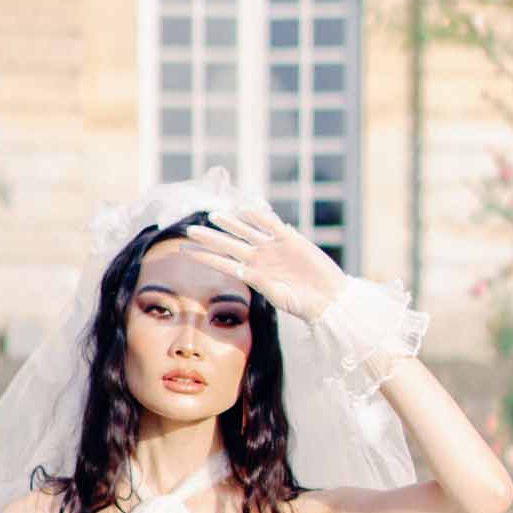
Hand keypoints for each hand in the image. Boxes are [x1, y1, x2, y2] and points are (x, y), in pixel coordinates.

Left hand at [184, 202, 347, 323]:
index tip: (184, 251)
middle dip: (209, 237)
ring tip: (214, 215)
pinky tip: (246, 208)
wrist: (329, 299)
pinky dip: (260, 216)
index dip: (203, 256)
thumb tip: (245, 271)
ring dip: (230, 223)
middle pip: (229, 244)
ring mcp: (274, 248)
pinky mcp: (291, 239)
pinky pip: (271, 224)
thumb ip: (262, 283)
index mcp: (253, 275)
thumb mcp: (280, 296)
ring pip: (246, 232)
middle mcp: (259, 259)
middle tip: (189, 230)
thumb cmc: (304, 304)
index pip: (222, 263)